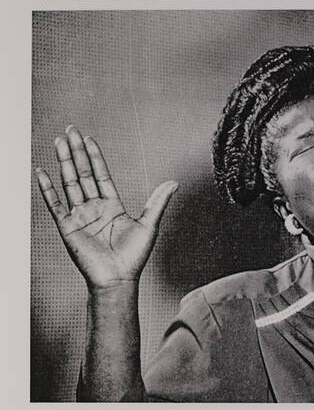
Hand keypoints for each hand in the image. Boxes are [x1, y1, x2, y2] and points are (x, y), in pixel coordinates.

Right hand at [36, 126, 177, 289]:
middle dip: (77, 151)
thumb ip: (158, 202)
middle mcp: (94, 208)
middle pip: (83, 173)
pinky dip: (47, 188)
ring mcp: (80, 216)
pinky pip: (55, 204)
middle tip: (70, 130)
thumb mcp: (149, 225)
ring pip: (69, 183)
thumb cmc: (134, 258)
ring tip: (59, 142)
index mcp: (112, 206)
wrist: (118, 279)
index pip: (101, 175)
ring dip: (64, 162)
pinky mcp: (67, 227)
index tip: (89, 139)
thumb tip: (173, 183)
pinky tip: (42, 171)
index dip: (95, 157)